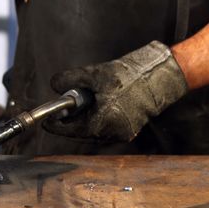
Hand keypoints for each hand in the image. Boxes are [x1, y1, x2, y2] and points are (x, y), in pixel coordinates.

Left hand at [43, 41, 187, 141]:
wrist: (162, 77)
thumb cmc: (130, 76)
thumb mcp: (95, 74)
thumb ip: (71, 80)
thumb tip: (55, 84)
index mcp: (101, 123)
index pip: (70, 130)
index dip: (56, 124)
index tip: (46, 121)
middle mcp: (112, 133)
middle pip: (82, 130)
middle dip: (72, 119)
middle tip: (62, 107)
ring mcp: (123, 132)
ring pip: (95, 128)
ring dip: (86, 116)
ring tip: (83, 100)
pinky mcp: (130, 127)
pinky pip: (107, 125)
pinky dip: (99, 116)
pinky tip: (99, 102)